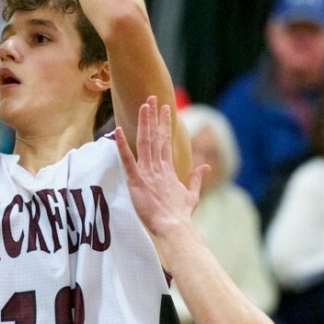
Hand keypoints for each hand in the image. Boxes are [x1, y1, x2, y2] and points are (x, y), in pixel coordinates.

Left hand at [115, 96, 206, 239]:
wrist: (174, 226)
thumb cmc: (181, 214)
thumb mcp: (192, 195)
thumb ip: (196, 179)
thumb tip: (205, 166)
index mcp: (169, 168)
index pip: (166, 141)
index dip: (164, 124)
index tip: (165, 108)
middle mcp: (158, 166)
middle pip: (156, 136)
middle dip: (154, 116)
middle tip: (152, 98)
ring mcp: (147, 172)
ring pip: (144, 142)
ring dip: (143, 123)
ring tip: (143, 105)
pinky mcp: (136, 181)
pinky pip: (127, 160)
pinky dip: (122, 145)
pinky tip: (117, 131)